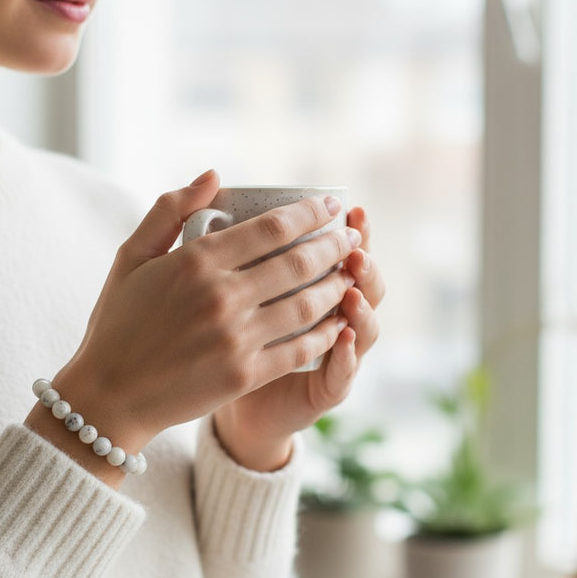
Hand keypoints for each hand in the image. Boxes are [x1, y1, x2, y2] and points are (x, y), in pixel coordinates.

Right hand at [46, 171, 358, 456]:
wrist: (109, 396)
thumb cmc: (117, 323)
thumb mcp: (130, 256)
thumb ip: (169, 210)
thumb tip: (213, 176)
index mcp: (195, 262)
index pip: (271, 228)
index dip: (309, 213)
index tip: (330, 205)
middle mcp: (221, 296)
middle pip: (298, 263)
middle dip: (333, 245)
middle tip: (351, 236)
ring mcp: (236, 338)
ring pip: (306, 304)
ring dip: (337, 285)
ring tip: (352, 273)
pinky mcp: (245, 375)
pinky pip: (300, 349)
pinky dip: (326, 333)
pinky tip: (338, 323)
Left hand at [214, 205, 384, 470]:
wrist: (221, 400)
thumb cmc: (213, 335)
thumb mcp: (216, 284)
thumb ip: (214, 237)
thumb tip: (212, 177)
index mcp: (311, 289)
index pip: (342, 254)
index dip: (351, 231)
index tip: (345, 208)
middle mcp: (333, 318)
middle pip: (364, 284)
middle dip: (363, 262)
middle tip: (355, 243)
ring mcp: (336, 354)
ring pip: (365, 326)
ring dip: (363, 305)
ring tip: (353, 288)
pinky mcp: (327, 388)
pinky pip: (342, 371)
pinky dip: (346, 354)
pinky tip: (342, 335)